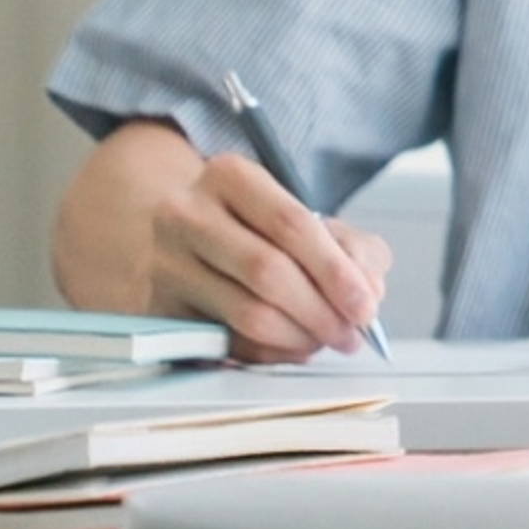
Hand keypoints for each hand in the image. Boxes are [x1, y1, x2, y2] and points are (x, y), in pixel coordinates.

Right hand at [146, 152, 393, 362]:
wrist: (178, 236)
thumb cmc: (253, 226)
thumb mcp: (302, 214)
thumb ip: (351, 245)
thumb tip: (369, 288)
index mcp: (229, 177)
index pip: (291, 224)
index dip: (335, 270)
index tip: (366, 303)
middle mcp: (187, 215)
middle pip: (268, 271)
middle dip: (322, 310)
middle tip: (352, 332)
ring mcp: (166, 264)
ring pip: (246, 313)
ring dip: (300, 336)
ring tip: (328, 339)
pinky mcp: (159, 310)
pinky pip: (227, 342)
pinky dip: (270, 351)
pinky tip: (292, 345)